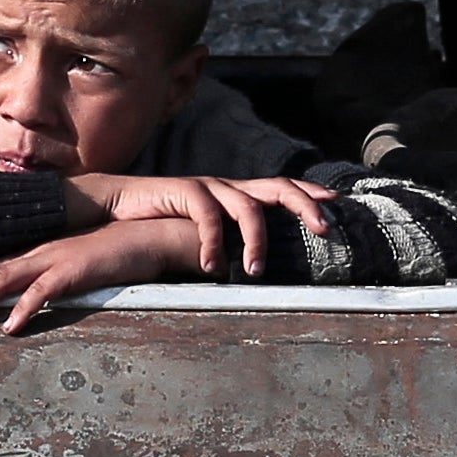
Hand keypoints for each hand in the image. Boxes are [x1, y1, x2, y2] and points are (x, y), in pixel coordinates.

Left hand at [0, 213, 203, 332]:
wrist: (155, 235)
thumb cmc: (125, 253)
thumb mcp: (89, 267)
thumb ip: (69, 280)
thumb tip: (53, 297)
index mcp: (48, 253)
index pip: (2, 263)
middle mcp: (46, 253)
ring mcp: (58, 258)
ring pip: (6, 278)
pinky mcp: (75, 269)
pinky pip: (42, 291)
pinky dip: (23, 308)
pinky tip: (11, 326)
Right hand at [68, 170, 337, 274]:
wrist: (118, 204)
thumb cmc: (163, 222)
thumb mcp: (203, 234)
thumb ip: (228, 242)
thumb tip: (255, 268)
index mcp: (237, 194)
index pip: (282, 188)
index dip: (310, 194)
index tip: (338, 205)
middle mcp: (229, 186)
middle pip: (278, 186)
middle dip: (306, 204)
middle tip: (325, 229)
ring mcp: (208, 186)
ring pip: (247, 206)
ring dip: (256, 240)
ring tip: (255, 270)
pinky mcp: (185, 190)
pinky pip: (207, 215)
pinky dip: (213, 241)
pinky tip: (211, 265)